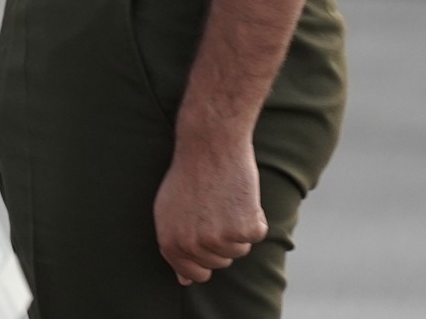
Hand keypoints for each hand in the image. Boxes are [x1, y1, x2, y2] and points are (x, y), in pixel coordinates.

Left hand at [155, 130, 266, 284]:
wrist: (209, 144)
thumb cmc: (188, 174)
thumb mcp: (168, 210)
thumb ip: (176, 245)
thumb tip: (185, 281)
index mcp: (170, 242)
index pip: (194, 274)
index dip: (204, 259)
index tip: (207, 238)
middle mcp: (193, 245)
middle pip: (219, 263)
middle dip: (220, 239)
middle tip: (212, 207)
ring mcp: (219, 239)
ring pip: (239, 250)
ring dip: (237, 227)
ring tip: (223, 199)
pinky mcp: (245, 229)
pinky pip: (257, 233)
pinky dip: (254, 216)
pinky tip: (239, 195)